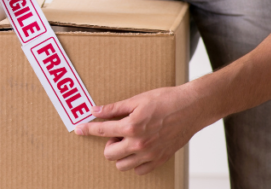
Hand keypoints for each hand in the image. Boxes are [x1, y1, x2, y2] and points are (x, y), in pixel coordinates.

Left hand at [74, 85, 210, 174]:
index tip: (79, 129)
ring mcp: (150, 154)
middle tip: (117, 133)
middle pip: (109, 154)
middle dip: (108, 143)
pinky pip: (139, 170)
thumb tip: (96, 111)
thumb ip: (114, 108)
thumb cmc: (167, 100)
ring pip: (122, 165)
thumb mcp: (137, 100)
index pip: (101, 130)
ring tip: (128, 140)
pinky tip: (138, 149)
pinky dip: (135, 162)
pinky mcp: (159, 159)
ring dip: (120, 154)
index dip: (87, 129)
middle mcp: (139, 143)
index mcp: (131, 126)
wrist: (191, 108)